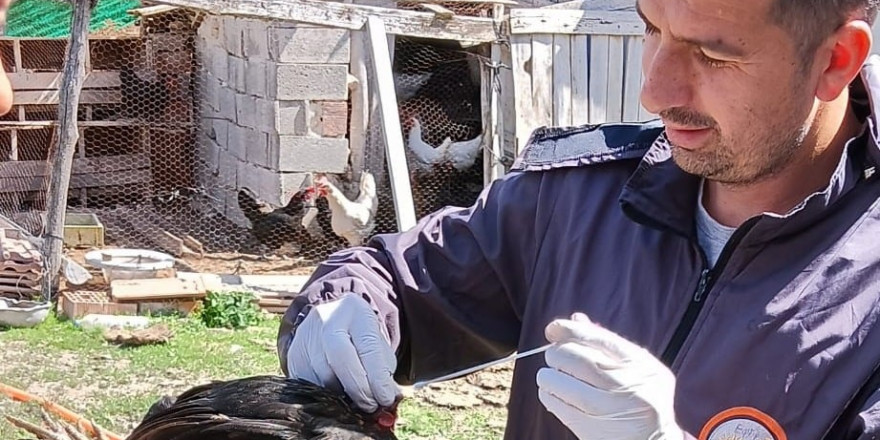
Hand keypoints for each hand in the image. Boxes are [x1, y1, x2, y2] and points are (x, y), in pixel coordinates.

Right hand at [286, 294, 400, 411]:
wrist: (331, 321)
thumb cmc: (360, 338)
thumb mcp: (377, 346)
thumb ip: (385, 371)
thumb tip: (390, 399)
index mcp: (355, 311)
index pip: (367, 347)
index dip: (378, 378)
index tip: (386, 399)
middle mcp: (327, 318)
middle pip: (340, 356)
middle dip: (358, 387)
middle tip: (370, 405)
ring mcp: (305, 335)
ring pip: (322, 374)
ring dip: (341, 395)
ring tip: (355, 403)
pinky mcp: (293, 354)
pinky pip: (308, 383)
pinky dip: (325, 395)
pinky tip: (336, 398)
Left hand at [537, 313, 684, 439]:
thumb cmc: (643, 398)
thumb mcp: (638, 367)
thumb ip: (608, 343)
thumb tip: (575, 320)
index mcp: (641, 365)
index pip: (598, 339)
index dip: (569, 331)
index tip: (553, 329)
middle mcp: (626, 385)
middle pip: (574, 357)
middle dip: (556, 353)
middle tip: (555, 357)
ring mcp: (607, 409)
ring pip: (557, 380)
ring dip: (549, 375)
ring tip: (554, 377)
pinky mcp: (589, 428)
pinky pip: (554, 403)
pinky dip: (548, 394)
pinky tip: (555, 394)